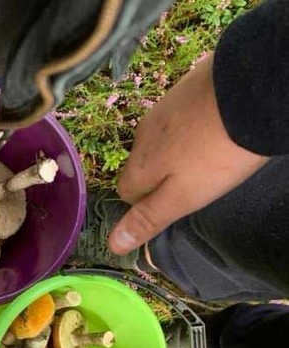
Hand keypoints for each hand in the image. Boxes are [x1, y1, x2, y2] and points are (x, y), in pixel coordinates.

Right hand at [109, 54, 267, 254]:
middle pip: (143, 165)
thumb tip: (112, 244)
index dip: (148, 203)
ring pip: (162, 139)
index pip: (126, 193)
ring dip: (178, 148)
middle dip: (163, 175)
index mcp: (139, 165)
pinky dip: (193, 123)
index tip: (177, 203)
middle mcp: (142, 135)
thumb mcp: (183, 197)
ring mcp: (162, 108)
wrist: (250, 91)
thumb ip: (148, 219)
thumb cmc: (216, 154)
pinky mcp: (185, 87)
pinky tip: (217, 125)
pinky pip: (181, 115)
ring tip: (212, 151)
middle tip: (199, 180)